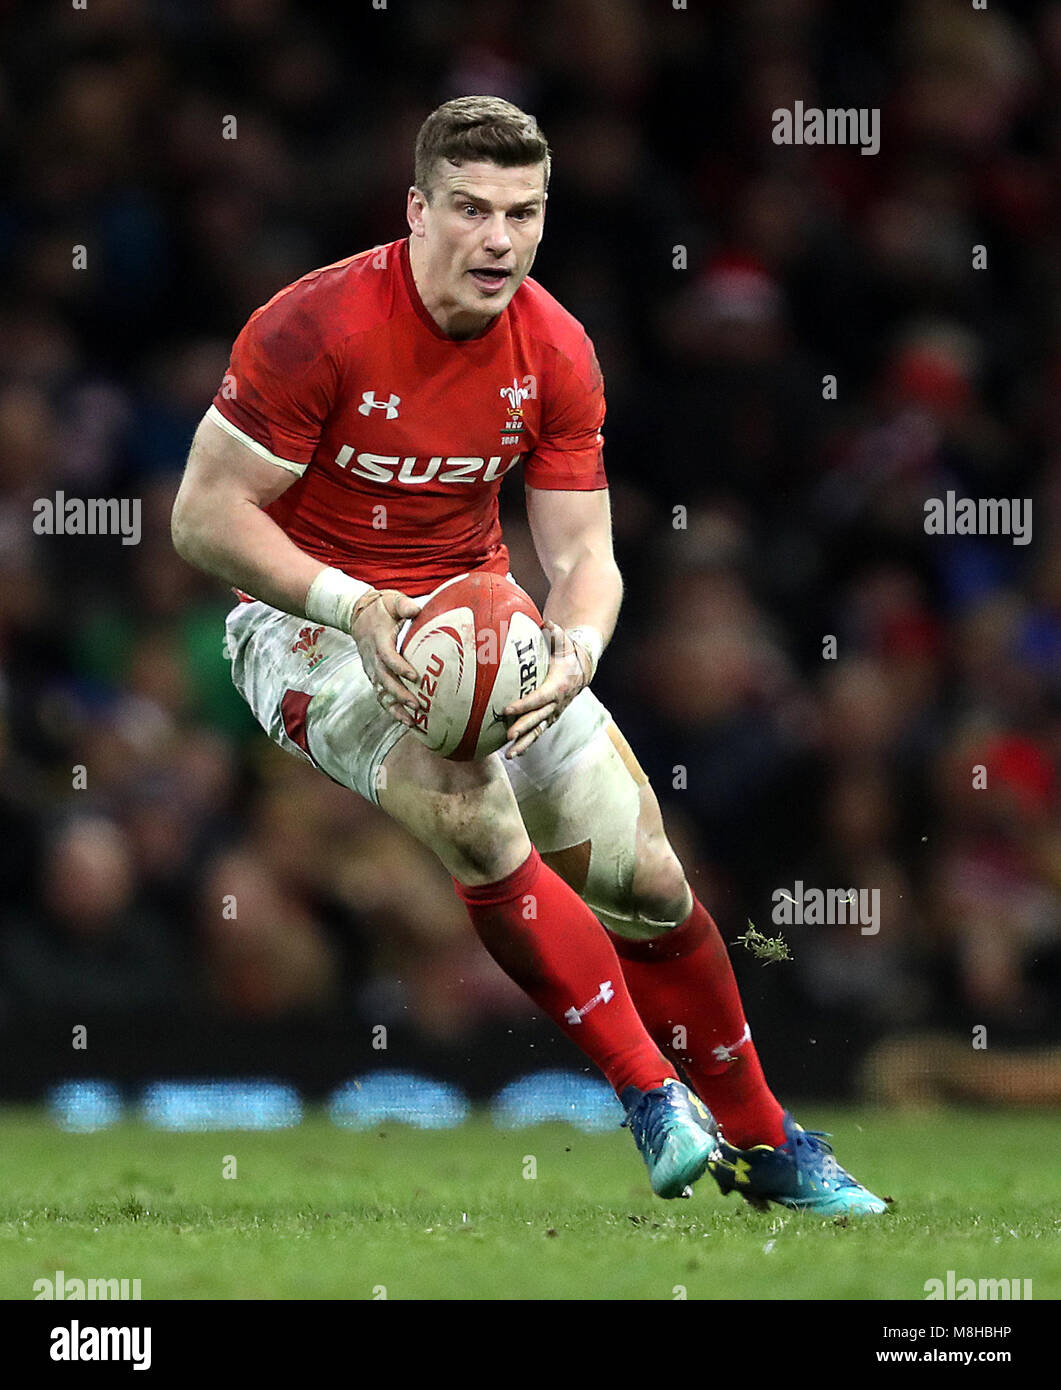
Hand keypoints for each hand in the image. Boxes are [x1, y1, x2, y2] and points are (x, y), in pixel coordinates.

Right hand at [350, 589, 422, 727]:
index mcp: (379, 640)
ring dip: (396, 707)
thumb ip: (403, 605)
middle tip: (417, 704)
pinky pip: (381, 695)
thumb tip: (416, 610)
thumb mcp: (391, 601)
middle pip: (385, 680)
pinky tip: (406, 721)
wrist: (358, 614)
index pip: (388, 657)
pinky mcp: (374, 676)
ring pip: (382, 692)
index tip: (415, 676)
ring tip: (412, 721)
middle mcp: (373, 658)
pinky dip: (392, 709)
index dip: (400, 667)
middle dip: (400, 694)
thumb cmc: (380, 608)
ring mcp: (372, 669)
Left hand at [502, 619, 592, 757]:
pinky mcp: (550, 717)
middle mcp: (557, 703)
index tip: (507, 708)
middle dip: (523, 727)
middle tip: (508, 734)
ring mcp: (554, 712)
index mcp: (558, 686)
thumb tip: (547, 621)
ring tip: (509, 753)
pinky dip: (527, 743)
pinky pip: (538, 733)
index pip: (539, 697)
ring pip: (538, 731)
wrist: (582, 666)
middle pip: (538, 718)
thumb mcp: (563, 641)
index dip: (524, 704)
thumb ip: (555, 633)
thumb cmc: (567, 651)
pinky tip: (514, 752)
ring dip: (524, 743)